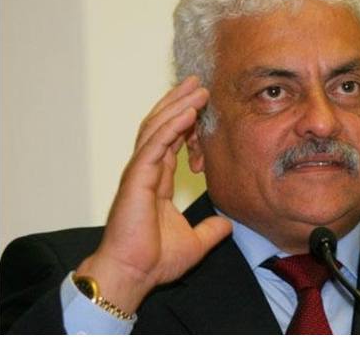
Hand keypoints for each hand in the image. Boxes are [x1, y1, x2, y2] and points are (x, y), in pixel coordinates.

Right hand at [76, 76, 231, 312]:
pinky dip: (171, 126)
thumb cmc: (154, 260)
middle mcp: (146, 171)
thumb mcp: (195, 242)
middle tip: (198, 83)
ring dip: (177, 105)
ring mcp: (139, 172)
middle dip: (180, 102)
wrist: (133, 275)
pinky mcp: (136, 177)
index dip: (185, 122)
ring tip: (197, 88)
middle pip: (162, 126)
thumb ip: (210, 230)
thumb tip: (227, 225)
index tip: (201, 105)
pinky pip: (155, 144)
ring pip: (157, 128)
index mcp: (157, 181)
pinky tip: (187, 111)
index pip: (171, 142)